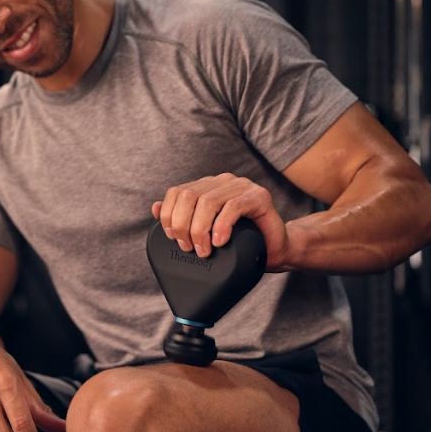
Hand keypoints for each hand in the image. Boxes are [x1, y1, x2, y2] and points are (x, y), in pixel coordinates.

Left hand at [152, 173, 290, 269]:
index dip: (168, 216)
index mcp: (207, 186)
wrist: (276, 249)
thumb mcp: (206, 232)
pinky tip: (220, 242)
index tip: (172, 239)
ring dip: (200, 229)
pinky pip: (233, 206)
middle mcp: (222, 182)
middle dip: (182, 226)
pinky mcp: (258, 196)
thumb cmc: (241, 242)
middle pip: (188, 196)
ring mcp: (241, 186)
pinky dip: (221, 226)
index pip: (176, 192)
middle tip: (189, 248)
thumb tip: (154, 207)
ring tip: (204, 250)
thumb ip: (181, 218)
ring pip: (207, 201)